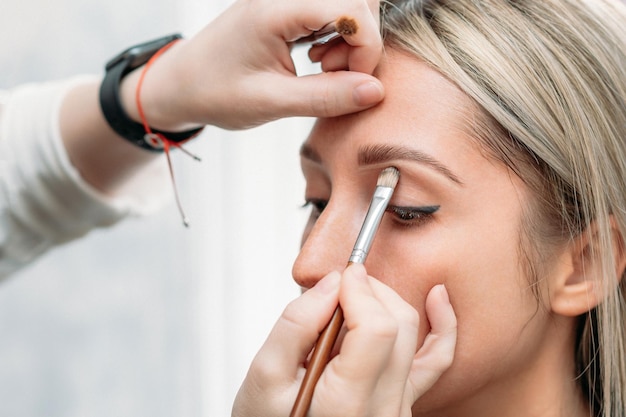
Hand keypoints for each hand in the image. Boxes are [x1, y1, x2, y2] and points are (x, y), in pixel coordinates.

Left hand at [123, 0, 384, 130]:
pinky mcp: (287, 9)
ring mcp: (285, 0)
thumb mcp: (271, 102)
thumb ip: (325, 97)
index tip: (355, 84)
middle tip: (335, 75)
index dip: (366, 48)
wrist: (180, 84)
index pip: (351, 9)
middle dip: (361, 42)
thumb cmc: (214, 92)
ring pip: (347, 7)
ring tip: (323, 69)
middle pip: (356, 2)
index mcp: (276, 10)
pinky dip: (337, 38)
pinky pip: (331, 13)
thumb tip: (375, 91)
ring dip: (350, 40)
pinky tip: (317, 60)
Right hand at [232, 264, 456, 416]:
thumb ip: (295, 325)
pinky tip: (437, 297)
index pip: (377, 328)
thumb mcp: (264, 377)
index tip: (341, 275)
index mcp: (347, 403)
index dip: (361, 290)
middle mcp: (383, 408)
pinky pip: (436, 361)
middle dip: (372, 290)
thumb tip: (332, 284)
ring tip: (360, 292)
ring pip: (416, 335)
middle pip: (399, 325)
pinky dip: (442, 326)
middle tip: (341, 284)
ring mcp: (399, 408)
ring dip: (389, 301)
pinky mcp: (404, 403)